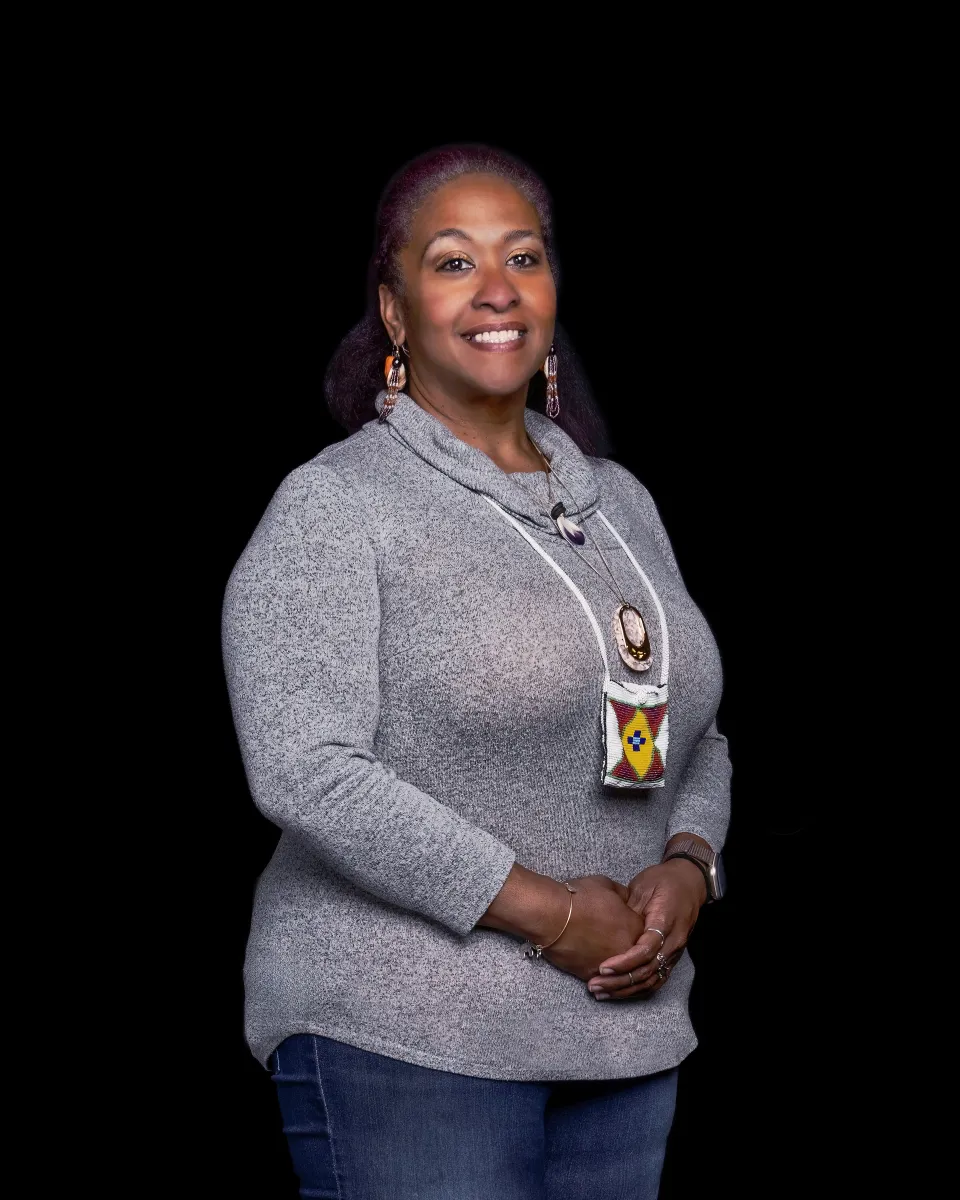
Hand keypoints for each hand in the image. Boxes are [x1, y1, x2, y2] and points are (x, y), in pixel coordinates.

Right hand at [540, 875, 646, 981]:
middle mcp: (628, 949)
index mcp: (636, 926)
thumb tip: (624, 900)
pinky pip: (601, 980)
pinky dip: (599, 978)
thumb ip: (622, 895)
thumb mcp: (607, 886)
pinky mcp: (592, 974)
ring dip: (615, 970)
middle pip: (634, 955)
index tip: (624, 926)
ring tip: (607, 968)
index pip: (645, 933)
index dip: (633, 928)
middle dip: (626, 949)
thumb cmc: (579, 897)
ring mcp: (611, 965)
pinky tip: (595, 976)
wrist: (552, 914)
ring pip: (619, 973)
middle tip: (614, 944)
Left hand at [584, 859, 706, 999]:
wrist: (688, 883)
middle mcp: (673, 941)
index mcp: (666, 922)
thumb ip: (629, 910)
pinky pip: (656, 979)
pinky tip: (618, 992)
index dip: (624, 962)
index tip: (603, 967)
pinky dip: (637, 989)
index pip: (646, 950)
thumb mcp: (643, 887)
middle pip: (647, 971)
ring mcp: (674, 952)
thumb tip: (608, 928)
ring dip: (626, 990)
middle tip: (594, 985)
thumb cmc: (663, 881)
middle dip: (620, 981)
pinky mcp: (671, 958)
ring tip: (601, 992)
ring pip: (652, 980)